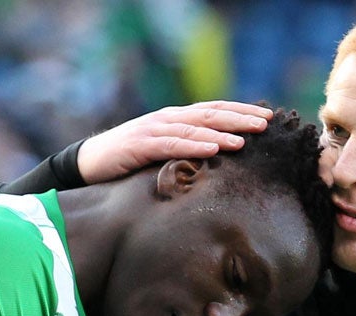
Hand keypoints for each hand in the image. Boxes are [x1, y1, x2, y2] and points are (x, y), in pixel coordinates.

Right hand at [78, 101, 272, 182]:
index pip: (214, 110)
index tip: (267, 118)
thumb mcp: (163, 155)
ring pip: (194, 128)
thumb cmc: (128, 162)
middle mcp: (168, 119)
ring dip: (221, 132)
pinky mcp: (141, 144)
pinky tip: (213, 149)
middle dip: (240, 118)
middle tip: (266, 124)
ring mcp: (154, 129)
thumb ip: (186, 153)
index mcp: (176, 119)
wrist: (88, 163)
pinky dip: (195, 145)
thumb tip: (218, 165)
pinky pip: (173, 144)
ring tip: (245, 139)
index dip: (241, 111)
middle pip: (210, 114)